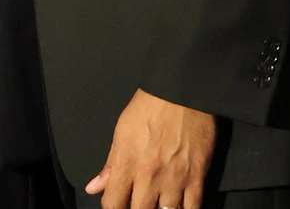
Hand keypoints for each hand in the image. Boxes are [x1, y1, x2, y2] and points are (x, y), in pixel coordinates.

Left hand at [85, 89, 217, 208]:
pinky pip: (192, 208)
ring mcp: (174, 179)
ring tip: (158, 204)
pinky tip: (179, 207)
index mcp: (126, 164)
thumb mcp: (121, 132)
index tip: (118, 205)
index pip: (113, 204)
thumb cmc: (147, 108)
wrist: (180, 92)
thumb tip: (93, 188)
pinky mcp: (197, 177)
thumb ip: (109, 165)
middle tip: (140, 202)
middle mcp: (148, 176)